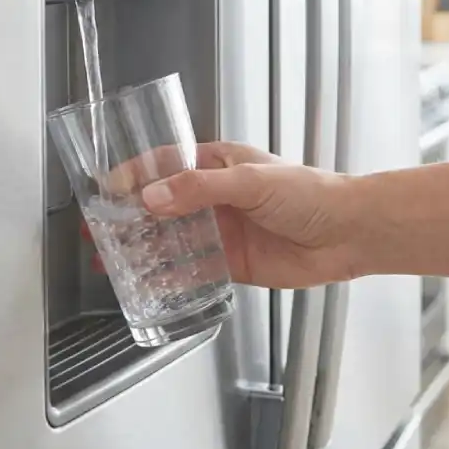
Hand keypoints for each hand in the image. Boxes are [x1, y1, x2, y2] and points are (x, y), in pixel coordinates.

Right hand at [85, 141, 355, 288]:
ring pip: (173, 239)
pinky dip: (170, 277)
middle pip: (163, 205)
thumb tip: (154, 196)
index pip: (167, 165)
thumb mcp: (251, 180)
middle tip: (100, 230)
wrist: (348, 233)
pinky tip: (150, 283)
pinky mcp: (232, 263)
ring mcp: (222, 231)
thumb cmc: (310, 193)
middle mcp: (216, 197)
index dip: (135, 176)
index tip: (107, 190)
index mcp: (220, 165)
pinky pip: (193, 270)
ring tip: (113, 260)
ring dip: (145, 248)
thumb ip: (200, 189)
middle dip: (130, 217)